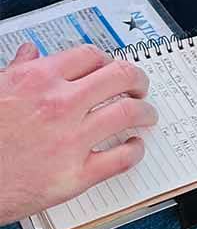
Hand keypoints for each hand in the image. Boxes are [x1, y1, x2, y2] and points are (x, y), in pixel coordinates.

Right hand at [0, 45, 155, 225]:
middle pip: (120, 77)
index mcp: (36, 80)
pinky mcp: (75, 175)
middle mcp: (58, 105)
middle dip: (137, 79)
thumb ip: (16, 70)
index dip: (107, 60)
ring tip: (147, 114)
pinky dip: (135, 150)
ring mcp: (70, 140)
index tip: (111, 67)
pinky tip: (134, 147)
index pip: (90, 55)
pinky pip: (121, 158)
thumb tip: (30, 53)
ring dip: (145, 111)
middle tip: (140, 86)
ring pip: (128, 113)